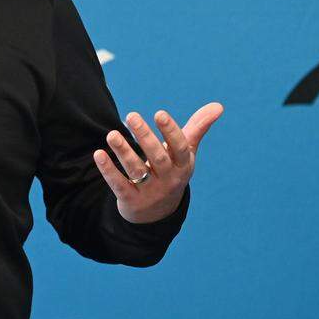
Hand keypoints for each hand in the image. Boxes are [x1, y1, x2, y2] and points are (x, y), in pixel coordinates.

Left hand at [92, 102, 222, 223]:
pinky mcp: (131, 200)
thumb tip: (218, 106)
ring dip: (123, 152)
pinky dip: (108, 170)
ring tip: (111, 134)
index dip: (171, 131)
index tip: (159, 113)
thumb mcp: (186, 154)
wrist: (159, 213)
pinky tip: (99, 154)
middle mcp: (168, 180)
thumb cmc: (173, 171)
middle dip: (145, 137)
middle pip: (157, 158)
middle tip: (131, 116)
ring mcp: (150, 192)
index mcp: (183, 166)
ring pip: (136, 171)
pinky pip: (119, 185)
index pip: (180, 148)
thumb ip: (198, 129)